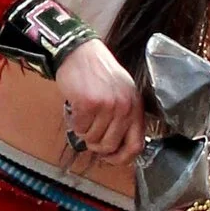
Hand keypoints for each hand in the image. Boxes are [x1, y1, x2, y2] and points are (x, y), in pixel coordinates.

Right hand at [58, 38, 143, 161]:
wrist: (79, 52)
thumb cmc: (98, 72)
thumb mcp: (122, 93)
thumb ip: (124, 118)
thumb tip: (117, 148)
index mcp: (135, 106)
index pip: (136, 145)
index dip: (122, 158)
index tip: (110, 157)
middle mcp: (125, 107)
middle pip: (110, 145)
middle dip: (96, 145)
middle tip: (89, 134)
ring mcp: (107, 105)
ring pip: (92, 139)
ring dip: (83, 132)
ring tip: (82, 115)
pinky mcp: (89, 104)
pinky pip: (79, 128)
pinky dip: (73, 123)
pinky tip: (75, 109)